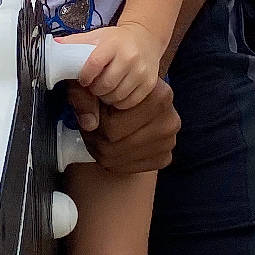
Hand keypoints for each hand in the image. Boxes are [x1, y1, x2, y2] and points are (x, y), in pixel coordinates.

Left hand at [56, 22, 161, 107]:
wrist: (145, 38)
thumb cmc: (116, 40)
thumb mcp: (96, 36)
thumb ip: (75, 42)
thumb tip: (54, 46)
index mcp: (113, 44)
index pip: (94, 64)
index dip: (85, 76)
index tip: (84, 79)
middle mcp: (129, 57)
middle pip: (105, 85)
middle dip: (94, 89)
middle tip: (94, 85)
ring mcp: (141, 71)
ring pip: (116, 96)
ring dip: (106, 97)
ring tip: (105, 88)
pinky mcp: (149, 83)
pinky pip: (128, 102)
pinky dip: (119, 101)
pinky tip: (116, 92)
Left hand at [64, 75, 179, 173]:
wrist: (137, 104)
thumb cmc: (115, 91)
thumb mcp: (95, 85)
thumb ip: (84, 96)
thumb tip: (88, 123)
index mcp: (160, 95)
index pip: (112, 124)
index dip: (96, 118)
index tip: (97, 109)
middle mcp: (170, 120)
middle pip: (113, 142)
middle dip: (95, 136)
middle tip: (92, 126)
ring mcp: (169, 142)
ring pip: (115, 158)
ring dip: (99, 149)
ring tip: (99, 134)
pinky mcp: (164, 158)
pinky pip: (126, 169)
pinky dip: (113, 160)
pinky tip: (113, 145)